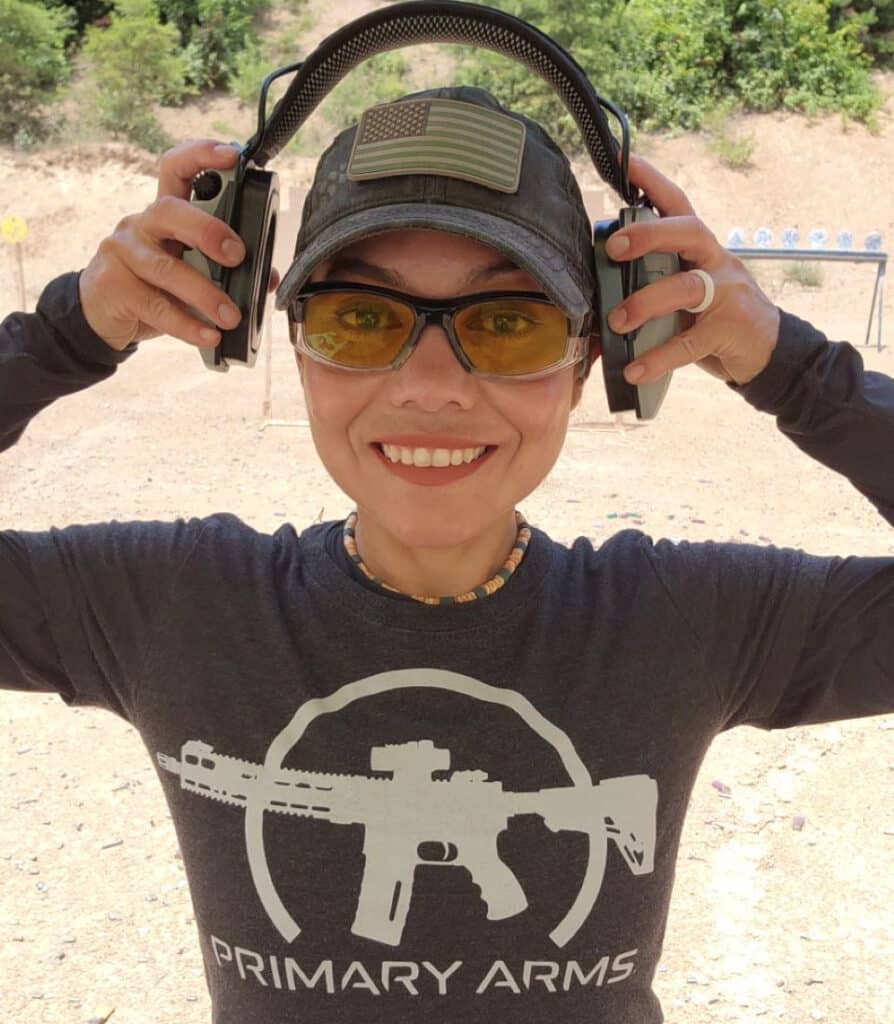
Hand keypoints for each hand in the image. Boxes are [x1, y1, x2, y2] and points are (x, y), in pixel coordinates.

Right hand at [78, 139, 279, 351]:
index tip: (231, 156)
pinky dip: (188, 324)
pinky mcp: (115, 286)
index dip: (201, 156)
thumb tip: (270, 277)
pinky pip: (158, 307)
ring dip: (205, 293)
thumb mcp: (190, 271)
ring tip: (231, 316)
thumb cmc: (154, 284)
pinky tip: (210, 334)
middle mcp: (142, 224)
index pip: (176, 169)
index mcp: (165, 212)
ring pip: (166, 268)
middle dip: (208, 230)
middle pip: (170, 211)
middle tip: (238, 255)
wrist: (102, 314)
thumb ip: (227, 269)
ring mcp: (124, 254)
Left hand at [606, 153, 780, 386]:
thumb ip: (655, 282)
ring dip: (646, 302)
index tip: (623, 160)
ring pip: (685, 287)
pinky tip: (634, 369)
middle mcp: (715, 262)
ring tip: (617, 321)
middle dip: (648, 235)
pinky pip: (687, 344)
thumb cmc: (715, 317)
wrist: (769, 352)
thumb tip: (599, 289)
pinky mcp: (728, 331)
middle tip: (614, 248)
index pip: (676, 204)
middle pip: (686, 232)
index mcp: (700, 248)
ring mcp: (726, 295)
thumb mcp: (688, 292)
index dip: (652, 180)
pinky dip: (657, 358)